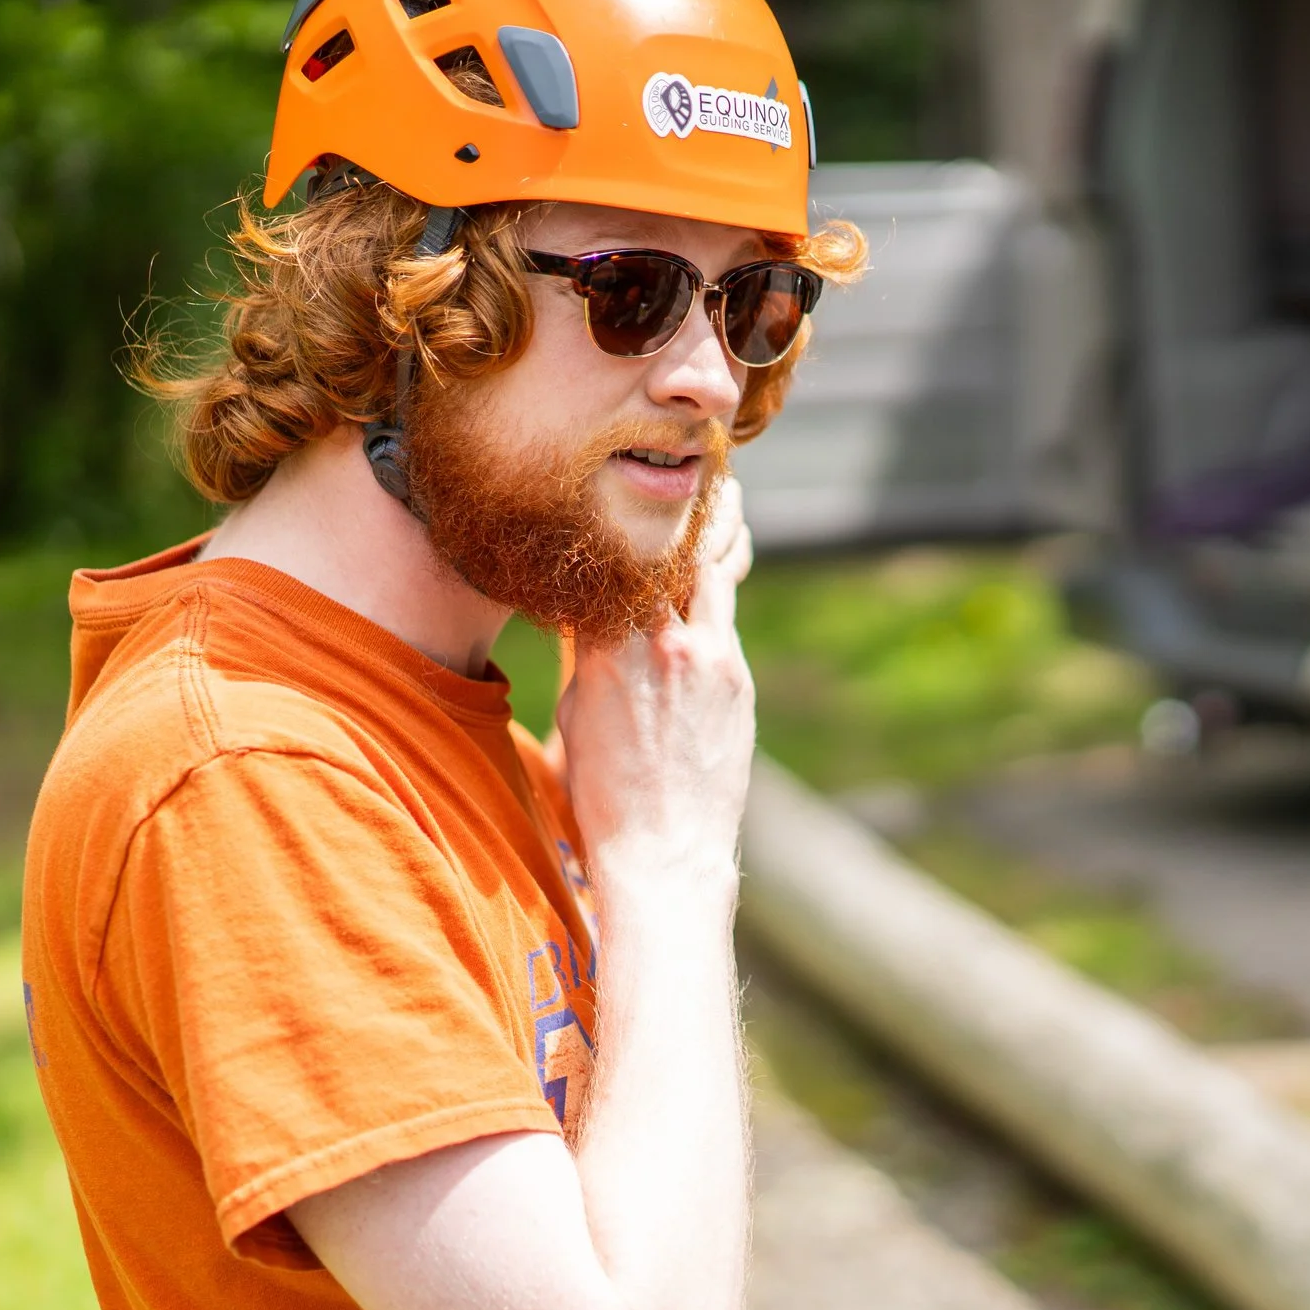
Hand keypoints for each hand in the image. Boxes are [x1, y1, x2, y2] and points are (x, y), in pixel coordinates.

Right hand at [556, 475, 756, 882]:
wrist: (666, 852)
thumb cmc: (604, 795)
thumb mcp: (574, 714)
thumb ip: (586, 654)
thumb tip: (589, 613)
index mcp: (604, 649)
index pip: (611, 558)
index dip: (616, 516)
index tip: (619, 477)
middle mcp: (659, 642)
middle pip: (670, 546)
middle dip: (682, 502)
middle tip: (695, 458)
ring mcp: (707, 656)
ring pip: (711, 568)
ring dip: (716, 527)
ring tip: (724, 487)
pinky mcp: (735, 675)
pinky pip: (725, 611)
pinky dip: (719, 580)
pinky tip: (725, 552)